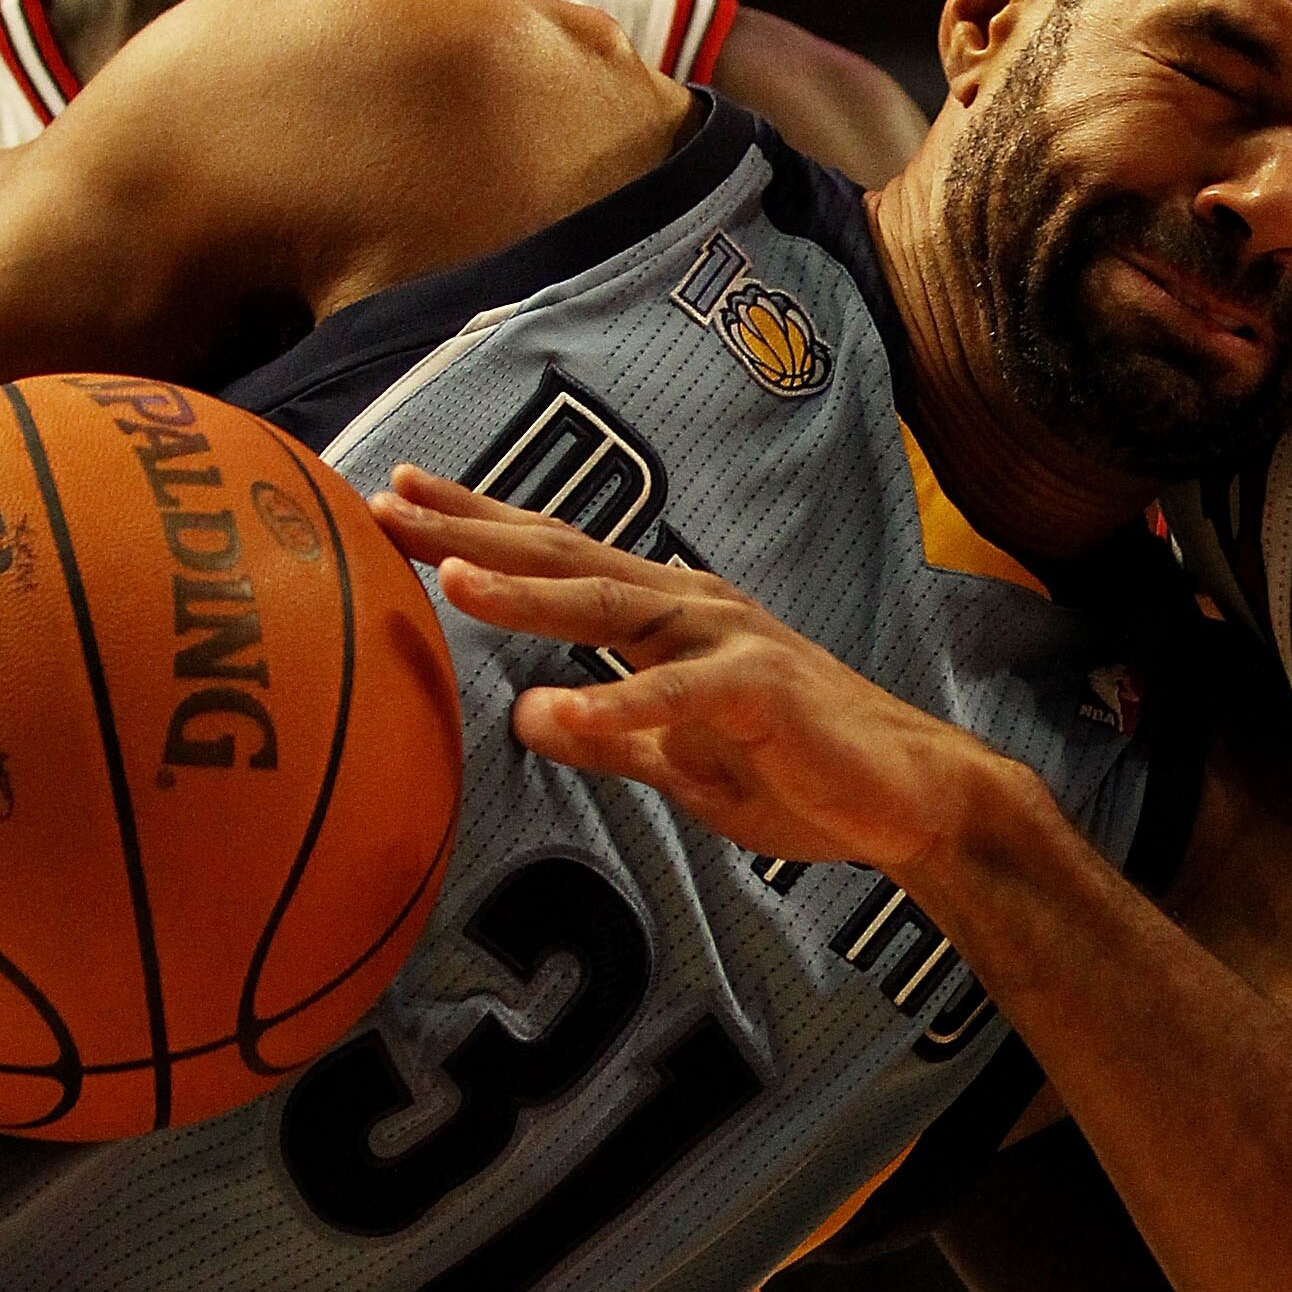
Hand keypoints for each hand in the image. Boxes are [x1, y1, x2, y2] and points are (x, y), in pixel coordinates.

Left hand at [369, 467, 1005, 879]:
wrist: (907, 795)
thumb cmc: (796, 769)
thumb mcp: (676, 760)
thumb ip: (607, 736)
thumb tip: (526, 717)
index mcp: (667, 614)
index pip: (557, 560)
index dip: (476, 526)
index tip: (396, 496)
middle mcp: (691, 607)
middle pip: (565, 561)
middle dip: (471, 532)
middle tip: (384, 506)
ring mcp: (729, 642)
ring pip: (612, 609)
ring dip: (528, 595)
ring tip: (451, 578)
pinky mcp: (763, 691)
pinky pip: (679, 699)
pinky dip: (619, 704)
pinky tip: (558, 711)